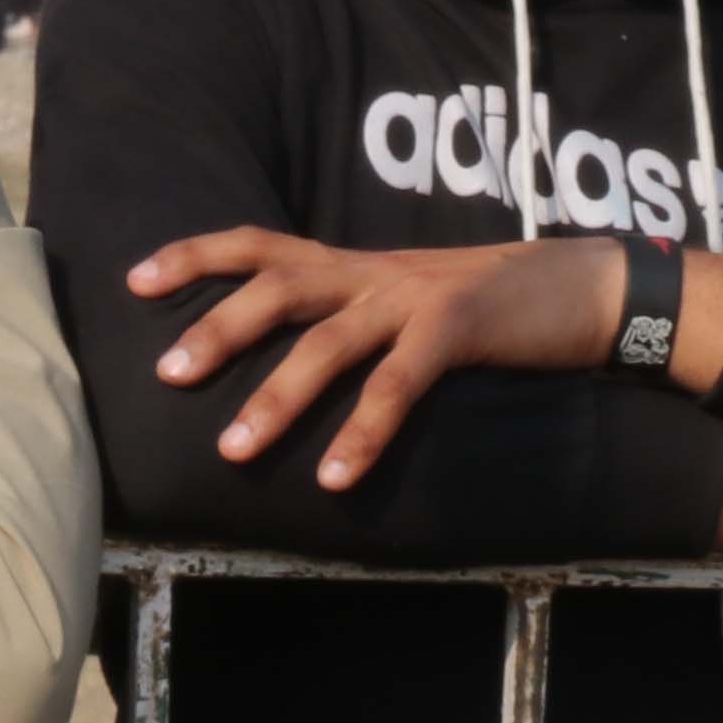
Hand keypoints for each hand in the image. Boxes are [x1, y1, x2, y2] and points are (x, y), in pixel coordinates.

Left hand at [130, 229, 619, 485]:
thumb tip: (285, 369)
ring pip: (328, 343)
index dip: (196, 255)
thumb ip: (347, 324)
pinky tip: (335, 478)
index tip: (135, 279)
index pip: (259, 245)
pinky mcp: (458, 326)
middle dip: (217, 328)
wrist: (586, 287)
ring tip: (233, 449)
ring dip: (277, 397)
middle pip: (277, 287)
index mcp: (352, 266)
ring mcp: (415, 295)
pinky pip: (399, 384)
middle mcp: (372, 272)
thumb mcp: (403, 306)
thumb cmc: (485, 309)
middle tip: (164, 373)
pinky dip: (364, 431)